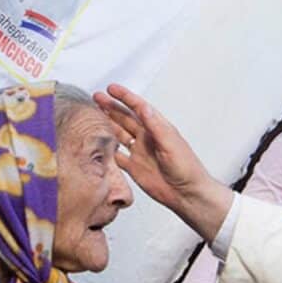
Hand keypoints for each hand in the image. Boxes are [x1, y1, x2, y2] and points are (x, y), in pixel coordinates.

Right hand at [93, 84, 233, 240]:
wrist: (187, 194)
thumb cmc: (187, 168)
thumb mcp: (171, 144)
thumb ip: (156, 127)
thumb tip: (144, 108)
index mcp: (158, 129)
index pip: (138, 108)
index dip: (125, 97)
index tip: (111, 89)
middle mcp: (147, 138)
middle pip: (125, 119)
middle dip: (111, 107)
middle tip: (96, 97)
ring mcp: (139, 152)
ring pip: (119, 134)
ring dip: (107, 125)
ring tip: (93, 115)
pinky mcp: (134, 168)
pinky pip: (117, 156)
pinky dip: (107, 150)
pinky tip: (97, 144)